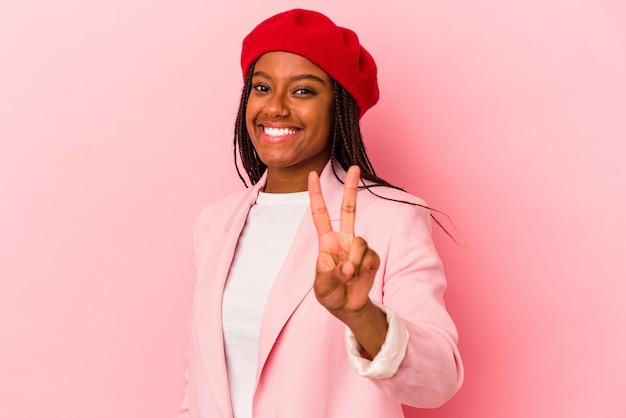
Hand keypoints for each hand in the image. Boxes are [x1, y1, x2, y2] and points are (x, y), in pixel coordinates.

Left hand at [308, 166, 380, 314]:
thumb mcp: (322, 286)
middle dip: (352, 188)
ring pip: (359, 241)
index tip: (312, 175)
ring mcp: (358, 248)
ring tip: (348, 276)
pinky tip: (358, 277)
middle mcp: (344, 240)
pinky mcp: (372, 257)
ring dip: (353, 262)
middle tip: (355, 168)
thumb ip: (332, 275)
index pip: (320, 215)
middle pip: (349, 210)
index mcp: (327, 242)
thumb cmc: (330, 294)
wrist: (348, 307)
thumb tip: (348, 266)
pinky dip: (361, 270)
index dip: (316, 195)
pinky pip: (368, 257)